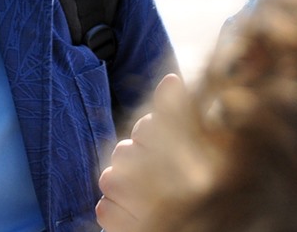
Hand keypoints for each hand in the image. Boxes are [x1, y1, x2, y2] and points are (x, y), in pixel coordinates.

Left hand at [95, 73, 183, 230]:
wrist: (183, 224)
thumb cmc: (193, 185)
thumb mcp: (192, 150)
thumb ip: (177, 116)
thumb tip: (171, 80)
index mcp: (188, 160)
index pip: (147, 129)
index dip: (148, 138)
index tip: (162, 152)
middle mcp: (170, 185)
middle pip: (124, 153)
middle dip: (134, 161)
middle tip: (155, 179)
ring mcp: (146, 209)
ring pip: (110, 179)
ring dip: (121, 187)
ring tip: (144, 199)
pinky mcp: (126, 231)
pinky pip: (103, 208)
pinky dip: (114, 213)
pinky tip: (135, 217)